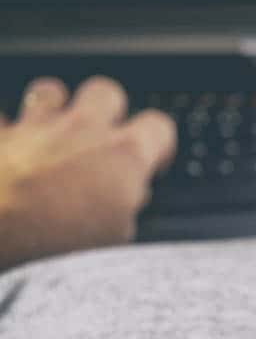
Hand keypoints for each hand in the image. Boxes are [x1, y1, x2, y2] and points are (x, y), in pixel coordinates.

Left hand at [0, 76, 175, 269]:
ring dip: (54, 108)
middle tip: (102, 139)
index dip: (157, 144)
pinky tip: (8, 147)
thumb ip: (125, 209)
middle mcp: (81, 131)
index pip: (158, 127)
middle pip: (106, 92)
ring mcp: (33, 128)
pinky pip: (0, 118)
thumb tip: (127, 200)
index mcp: (123, 156)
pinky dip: (5, 128)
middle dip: (107, 110)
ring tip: (52, 134)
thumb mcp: (114, 242)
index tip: (150, 162)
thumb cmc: (53, 248)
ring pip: (50, 91)